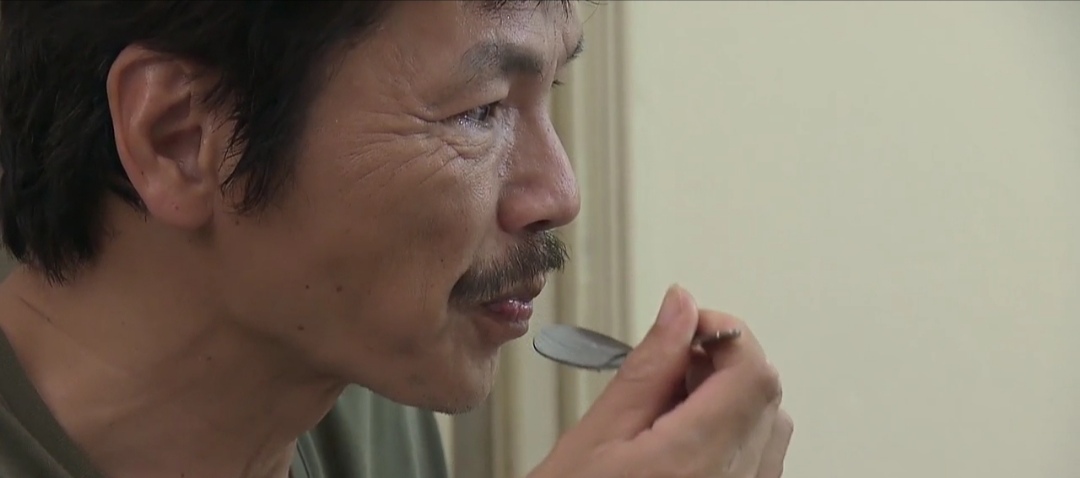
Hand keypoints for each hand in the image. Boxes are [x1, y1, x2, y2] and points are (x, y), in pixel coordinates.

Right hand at [529, 286, 792, 477]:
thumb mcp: (597, 434)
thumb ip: (649, 366)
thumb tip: (680, 308)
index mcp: (695, 462)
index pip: (753, 372)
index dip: (726, 333)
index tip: (689, 327)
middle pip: (766, 396)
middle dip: (723, 364)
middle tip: (670, 364)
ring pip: (770, 427)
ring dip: (730, 398)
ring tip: (671, 404)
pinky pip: (761, 461)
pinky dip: (732, 433)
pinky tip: (683, 436)